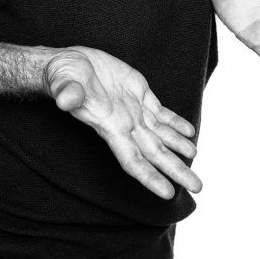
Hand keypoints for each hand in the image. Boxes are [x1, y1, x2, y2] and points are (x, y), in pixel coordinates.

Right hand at [43, 46, 200, 198]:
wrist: (69, 65)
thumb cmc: (62, 76)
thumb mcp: (63, 83)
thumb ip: (67, 93)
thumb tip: (65, 100)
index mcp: (109, 127)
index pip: (133, 160)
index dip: (150, 177)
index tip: (168, 193)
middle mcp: (125, 124)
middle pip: (155, 153)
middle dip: (176, 170)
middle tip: (198, 187)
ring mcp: (134, 110)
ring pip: (162, 134)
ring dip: (179, 147)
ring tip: (195, 156)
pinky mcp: (139, 93)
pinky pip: (162, 113)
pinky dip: (175, 122)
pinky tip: (189, 132)